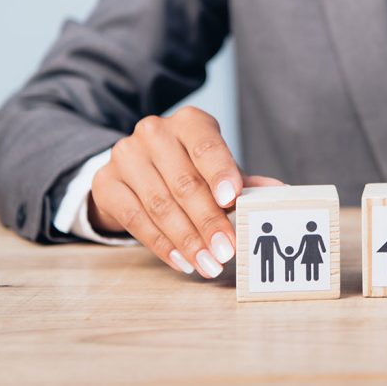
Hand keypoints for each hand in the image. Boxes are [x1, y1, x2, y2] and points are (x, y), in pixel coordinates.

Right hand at [89, 106, 283, 276]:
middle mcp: (155, 133)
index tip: (232, 199)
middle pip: (184, 182)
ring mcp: (126, 156)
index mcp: (189, 122)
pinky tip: (182, 261)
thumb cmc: (187, 166)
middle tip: (227, 250)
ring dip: (187, 240)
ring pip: (160, 205)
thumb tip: (279, 192)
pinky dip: (162, 245)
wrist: (135, 168)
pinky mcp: (106, 183)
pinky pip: (136, 219)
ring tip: (209, 264)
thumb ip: (242, 181)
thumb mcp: (215, 169)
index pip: (206, 146)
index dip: (220, 172)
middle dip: (208, 221)